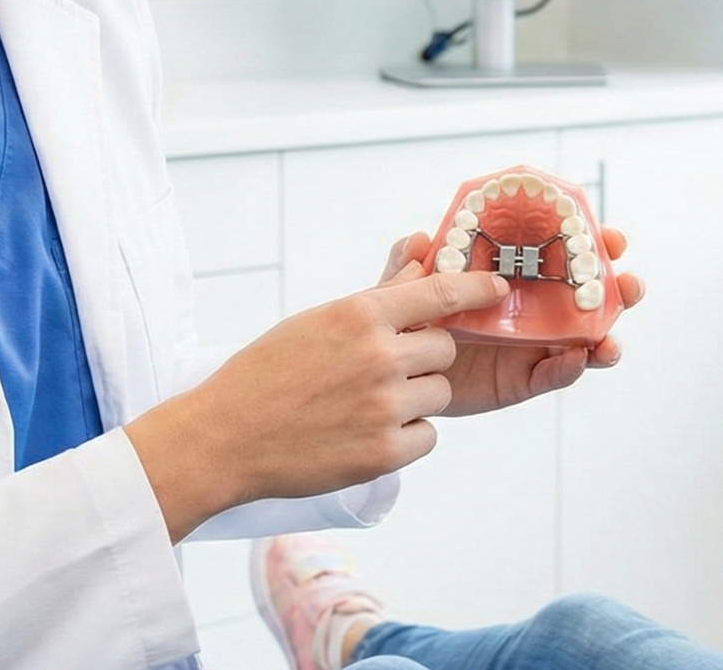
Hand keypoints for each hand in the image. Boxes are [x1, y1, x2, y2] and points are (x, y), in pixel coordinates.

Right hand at [128, 267, 509, 538]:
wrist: (224, 438)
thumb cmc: (265, 374)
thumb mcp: (317, 321)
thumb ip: (375, 301)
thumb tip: (420, 269)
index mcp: (359, 315)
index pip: (440, 291)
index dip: (475, 288)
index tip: (498, 288)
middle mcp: (379, 356)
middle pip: (443, 349)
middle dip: (422, 359)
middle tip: (379, 373)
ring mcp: (384, 406)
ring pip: (438, 393)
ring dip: (415, 399)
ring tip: (365, 406)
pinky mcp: (384, 452)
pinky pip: (427, 436)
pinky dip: (404, 437)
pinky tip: (364, 434)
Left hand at [377, 227, 643, 416]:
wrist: (393, 376)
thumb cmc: (406, 321)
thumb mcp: (402, 289)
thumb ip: (407, 265)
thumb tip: (419, 239)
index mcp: (512, 273)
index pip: (558, 251)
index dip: (589, 241)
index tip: (608, 235)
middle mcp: (531, 306)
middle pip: (585, 293)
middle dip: (615, 288)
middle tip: (629, 285)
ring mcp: (532, 344)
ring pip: (582, 337)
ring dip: (605, 335)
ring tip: (610, 341)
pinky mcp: (524, 379)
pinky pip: (554, 374)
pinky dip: (570, 368)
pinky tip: (578, 361)